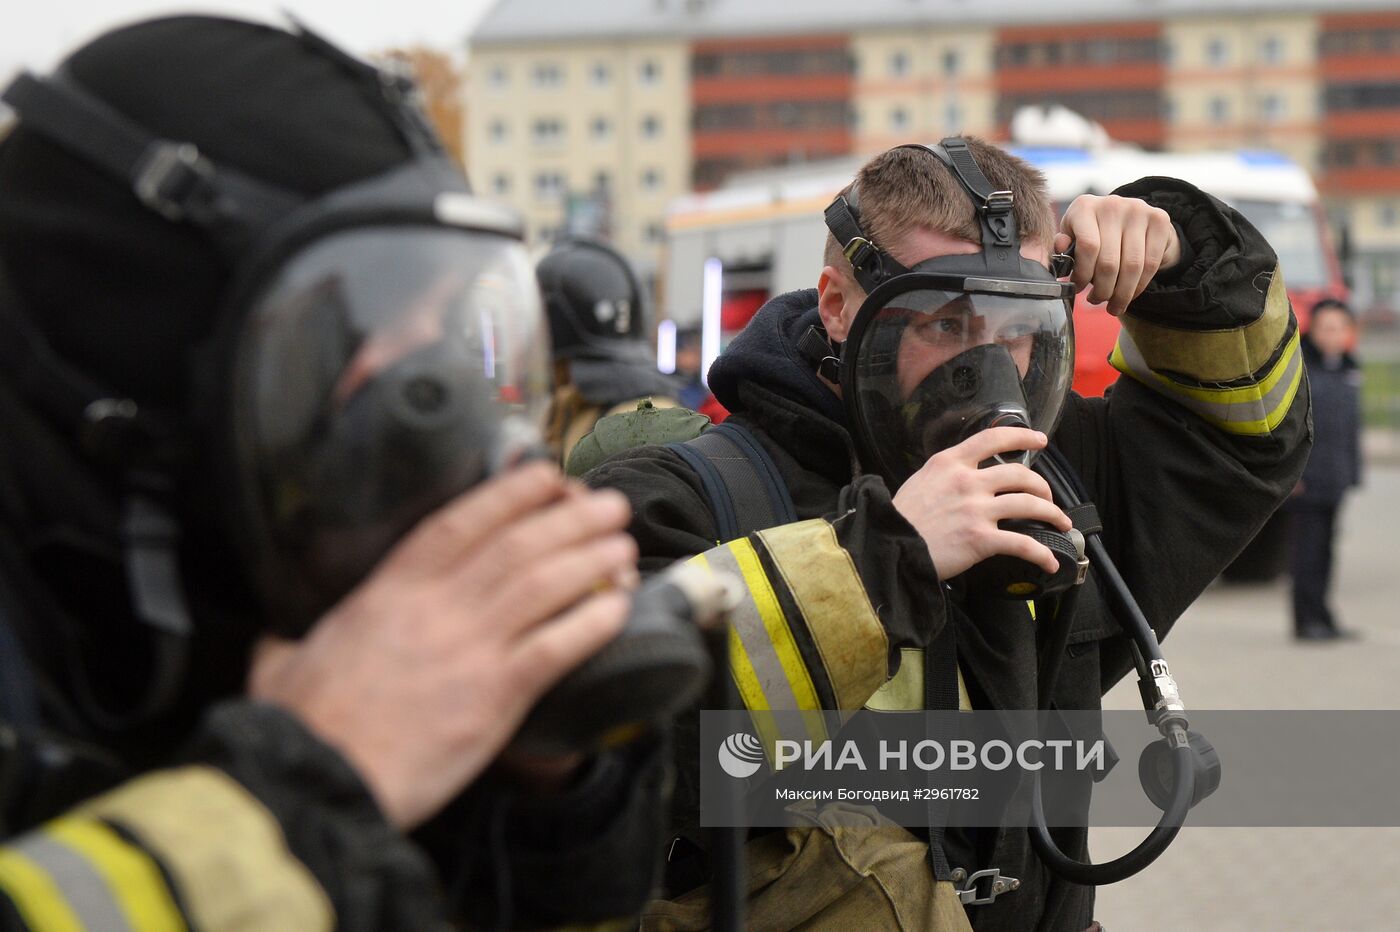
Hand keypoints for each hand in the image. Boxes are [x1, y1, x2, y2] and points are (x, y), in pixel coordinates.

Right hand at [248, 461, 637, 829]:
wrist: (315, 779)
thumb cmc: (298, 724)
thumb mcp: (283, 663)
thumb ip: (289, 641)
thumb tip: (277, 639)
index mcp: (390, 590)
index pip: (461, 522)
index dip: (511, 492)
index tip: (547, 475)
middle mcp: (437, 606)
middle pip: (519, 544)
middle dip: (571, 517)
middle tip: (609, 505)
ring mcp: (471, 647)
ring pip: (547, 584)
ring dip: (593, 559)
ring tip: (625, 546)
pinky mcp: (496, 695)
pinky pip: (559, 645)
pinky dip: (594, 621)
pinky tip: (620, 606)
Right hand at [892, 428, 1071, 579]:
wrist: (887, 546)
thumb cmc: (899, 518)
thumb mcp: (919, 481)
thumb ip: (945, 475)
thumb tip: (962, 476)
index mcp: (950, 463)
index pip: (993, 439)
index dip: (1022, 436)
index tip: (1040, 440)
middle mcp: (967, 481)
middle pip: (1021, 474)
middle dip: (1043, 487)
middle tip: (1047, 499)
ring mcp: (976, 510)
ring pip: (1030, 505)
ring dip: (1053, 515)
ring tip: (1061, 524)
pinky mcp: (981, 539)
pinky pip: (1023, 544)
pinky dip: (1042, 554)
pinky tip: (1049, 562)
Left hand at [1056, 194, 1180, 315]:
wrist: (1127, 217)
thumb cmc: (1091, 232)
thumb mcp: (1072, 236)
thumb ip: (1063, 246)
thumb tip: (1060, 248)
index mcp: (1084, 207)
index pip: (1088, 248)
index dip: (1084, 275)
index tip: (1080, 289)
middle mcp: (1112, 204)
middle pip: (1110, 261)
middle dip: (1103, 290)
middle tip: (1097, 302)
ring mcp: (1139, 209)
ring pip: (1132, 266)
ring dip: (1122, 293)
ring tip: (1113, 306)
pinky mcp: (1159, 219)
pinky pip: (1151, 263)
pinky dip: (1140, 285)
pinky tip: (1130, 294)